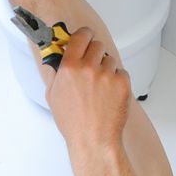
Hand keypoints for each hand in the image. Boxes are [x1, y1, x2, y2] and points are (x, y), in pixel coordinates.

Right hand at [45, 28, 131, 154]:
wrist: (93, 140)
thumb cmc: (73, 122)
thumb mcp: (53, 95)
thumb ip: (55, 71)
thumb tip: (56, 56)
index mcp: (69, 67)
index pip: (80, 36)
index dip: (84, 35)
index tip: (85, 36)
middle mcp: (88, 68)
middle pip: (97, 45)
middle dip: (96, 54)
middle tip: (93, 67)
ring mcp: (107, 75)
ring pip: (110, 60)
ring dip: (107, 69)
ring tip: (100, 88)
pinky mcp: (122, 83)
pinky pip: (122, 72)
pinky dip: (118, 81)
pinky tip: (110, 95)